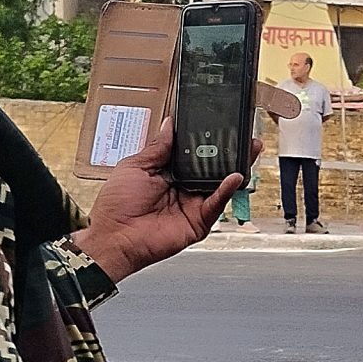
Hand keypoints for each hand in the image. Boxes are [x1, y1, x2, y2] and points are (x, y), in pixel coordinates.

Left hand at [70, 120, 259, 282]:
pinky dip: (227, 190)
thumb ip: (157, 147)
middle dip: (229, 152)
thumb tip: (169, 125)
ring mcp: (193, 205)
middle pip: (212, 167)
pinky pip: (217, 203)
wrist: (114, 236)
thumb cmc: (116, 206)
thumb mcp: (135, 166)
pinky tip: (234, 177)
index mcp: (168, 173)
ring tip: (248, 149)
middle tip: (244, 135)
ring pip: (220, 184)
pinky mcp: (199, 221)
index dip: (206, 140)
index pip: (193, 154)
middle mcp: (183, 188)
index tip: (219, 125)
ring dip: (235, 167)